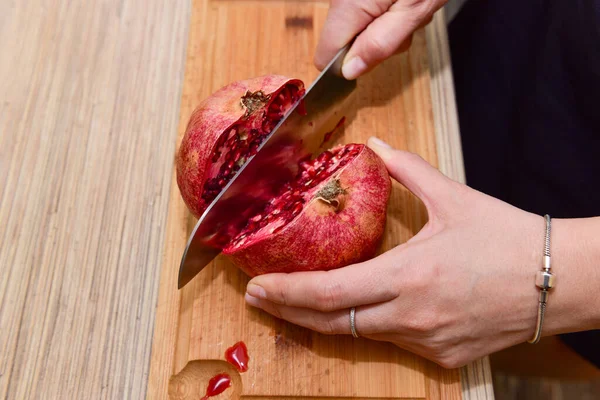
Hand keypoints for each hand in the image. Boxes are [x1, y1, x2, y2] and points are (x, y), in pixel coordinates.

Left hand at [244, 137, 546, 368]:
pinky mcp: (442, 357)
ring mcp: (426, 342)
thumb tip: (378, 147)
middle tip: (259, 298)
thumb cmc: (506, 237)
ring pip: (358, 336)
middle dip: (288, 312)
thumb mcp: (454, 198)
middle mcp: (410, 317)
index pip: (329, 294)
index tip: (257, 287)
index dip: (287, 293)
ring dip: (324, 320)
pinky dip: (367, 327)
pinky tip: (358, 312)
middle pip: (330, 323)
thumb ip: (408, 171)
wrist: (558, 280)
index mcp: (408, 276)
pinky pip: (392, 344)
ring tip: (296, 303)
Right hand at [315, 0, 447, 79]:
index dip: (347, 66)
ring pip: (361, 28)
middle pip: (347, 43)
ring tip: (410, 7)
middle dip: (377, 44)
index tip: (372, 59)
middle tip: (405, 26)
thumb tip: (350, 71)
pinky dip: (390, 12)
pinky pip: (370, 11)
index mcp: (349, 6)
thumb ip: (380, 44)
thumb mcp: (413, 11)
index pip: (326, 56)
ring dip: (389, 28)